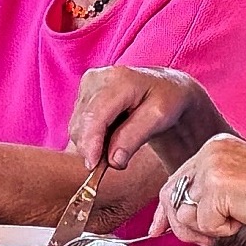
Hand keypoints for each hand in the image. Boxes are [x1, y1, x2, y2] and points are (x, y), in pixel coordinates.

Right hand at [71, 66, 218, 172]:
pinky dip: (92, 136)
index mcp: (118, 81)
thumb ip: (134, 137)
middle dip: (93, 148)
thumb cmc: (168, 99)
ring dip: (93, 143)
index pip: (94, 116)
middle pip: (81, 123)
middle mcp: (97, 79)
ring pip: (77, 125)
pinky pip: (79, 123)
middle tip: (115, 162)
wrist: (168, 86)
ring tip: (118, 145)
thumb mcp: (160, 118)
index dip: (90, 143)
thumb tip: (112, 160)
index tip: (93, 166)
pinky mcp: (84, 93)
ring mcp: (88, 84)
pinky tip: (111, 135)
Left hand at [156, 134, 245, 245]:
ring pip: (184, 213)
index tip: (157, 230)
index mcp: (214, 147)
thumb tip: (176, 219)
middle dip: (180, 225)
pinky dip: (223, 231)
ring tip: (236, 221)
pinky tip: (245, 219)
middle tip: (203, 238)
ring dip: (207, 229)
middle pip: (172, 196)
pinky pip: (204, 224)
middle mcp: (209, 152)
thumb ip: (208, 194)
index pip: (176, 180)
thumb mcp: (237, 187)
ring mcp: (211, 168)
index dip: (165, 210)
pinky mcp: (217, 188)